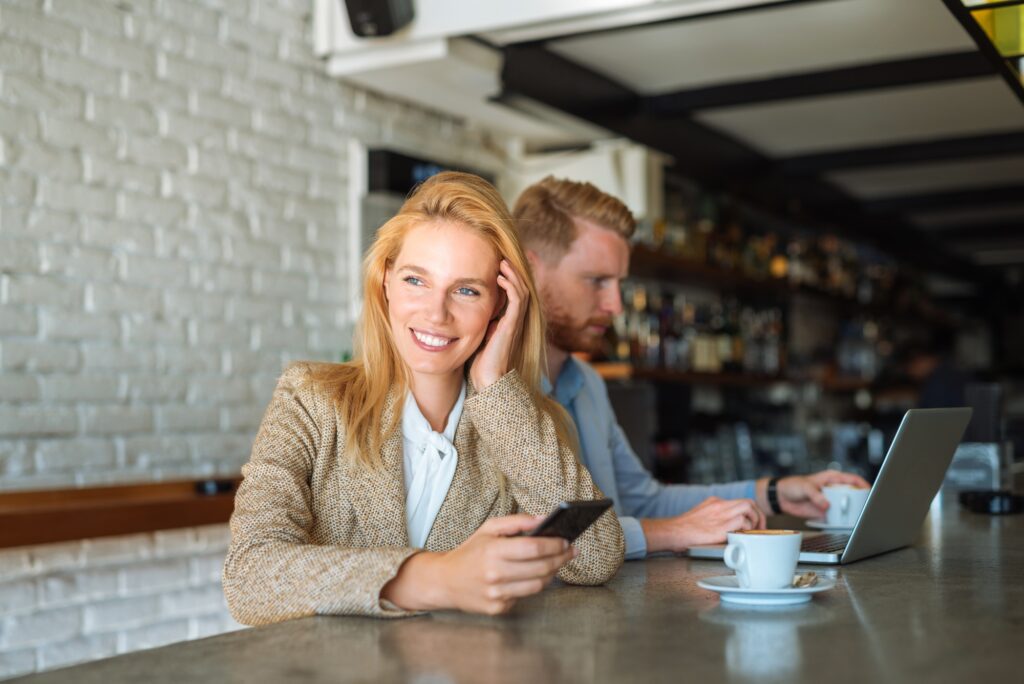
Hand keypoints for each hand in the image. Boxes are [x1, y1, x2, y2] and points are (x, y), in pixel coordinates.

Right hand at [382, 514, 575, 614]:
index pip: (534, 547)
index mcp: (493, 551)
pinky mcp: (497, 608)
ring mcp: (496, 594)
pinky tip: (533, 576)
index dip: (555, 544)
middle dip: (560, 559)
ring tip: (556, 563)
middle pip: (541, 567)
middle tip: (570, 552)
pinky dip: (532, 585)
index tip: (567, 541)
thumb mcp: (489, 528)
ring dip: (552, 573)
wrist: (445, 581)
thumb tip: (544, 519)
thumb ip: (517, 522)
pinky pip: (524, 597)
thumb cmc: (470, 552)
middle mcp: (495, 574)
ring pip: (538, 585)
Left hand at [469, 260, 527, 390]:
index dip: (509, 279)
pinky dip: (510, 286)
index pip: (514, 294)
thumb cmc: (480, 361)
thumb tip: (465, 309)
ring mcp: (515, 323)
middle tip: (502, 258)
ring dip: (513, 275)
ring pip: (522, 291)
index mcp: (508, 321)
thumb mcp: (478, 335)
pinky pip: (516, 301)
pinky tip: (500, 278)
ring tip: (503, 262)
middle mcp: (515, 320)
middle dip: (513, 272)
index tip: (497, 266)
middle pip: (521, 289)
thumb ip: (478, 322)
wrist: (487, 379)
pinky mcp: (511, 326)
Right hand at [640, 497, 765, 553]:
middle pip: (748, 502)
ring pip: (748, 507)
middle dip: (758, 515)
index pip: (740, 502)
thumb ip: (713, 517)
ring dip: (755, 520)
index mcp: (715, 502)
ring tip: (752, 532)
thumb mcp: (699, 516)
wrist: (672, 532)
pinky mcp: (720, 527)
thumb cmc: (683, 530)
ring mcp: (720, 514)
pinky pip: (742, 522)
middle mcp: (719, 505)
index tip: (753, 524)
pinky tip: (742, 536)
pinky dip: (746, 529)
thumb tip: (724, 528)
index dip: (751, 513)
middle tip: (759, 528)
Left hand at [773, 470, 870, 518]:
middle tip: (862, 508)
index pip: (852, 479)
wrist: (781, 497)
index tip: (869, 491)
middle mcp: (833, 490)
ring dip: (850, 513)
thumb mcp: (805, 487)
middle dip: (858, 502)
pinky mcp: (825, 512)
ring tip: (853, 518)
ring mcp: (830, 501)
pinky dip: (840, 521)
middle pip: (852, 495)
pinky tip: (842, 524)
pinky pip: (836, 517)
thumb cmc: (792, 485)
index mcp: (832, 479)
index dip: (863, 485)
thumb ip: (816, 495)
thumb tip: (826, 505)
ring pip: (846, 507)